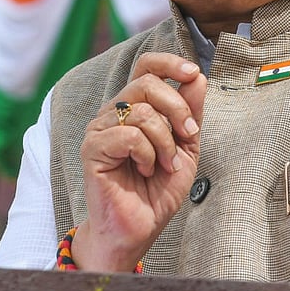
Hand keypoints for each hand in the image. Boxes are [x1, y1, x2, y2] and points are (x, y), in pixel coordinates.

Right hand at [70, 52, 206, 271]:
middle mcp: (114, 112)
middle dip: (177, 107)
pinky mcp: (92, 148)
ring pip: (141, 111)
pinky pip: (129, 135)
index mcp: (134, 106)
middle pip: (147, 82)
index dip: (169, 63)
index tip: (192, 72)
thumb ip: (190, 112)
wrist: (139, 227)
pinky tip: (145, 169)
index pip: (146, 66)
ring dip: (165, 141)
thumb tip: (197, 76)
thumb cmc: (157, 188)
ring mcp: (100, 129)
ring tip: (165, 164)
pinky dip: (147, 153)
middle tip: (187, 135)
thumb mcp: (186, 146)